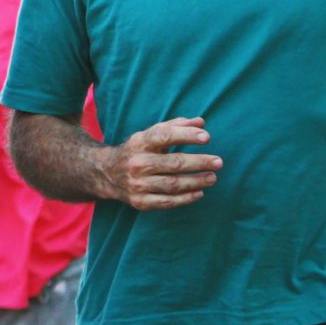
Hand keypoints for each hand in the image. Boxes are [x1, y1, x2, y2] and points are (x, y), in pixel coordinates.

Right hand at [101, 117, 220, 210]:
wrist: (107, 173)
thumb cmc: (138, 150)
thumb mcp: (150, 134)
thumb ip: (175, 126)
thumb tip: (200, 123)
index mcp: (140, 142)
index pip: (164, 136)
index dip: (186, 135)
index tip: (207, 137)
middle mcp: (137, 163)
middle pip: (173, 163)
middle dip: (199, 162)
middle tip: (218, 162)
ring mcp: (138, 184)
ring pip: (172, 184)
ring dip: (196, 181)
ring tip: (213, 178)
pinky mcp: (140, 201)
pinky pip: (167, 202)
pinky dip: (185, 198)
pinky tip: (199, 192)